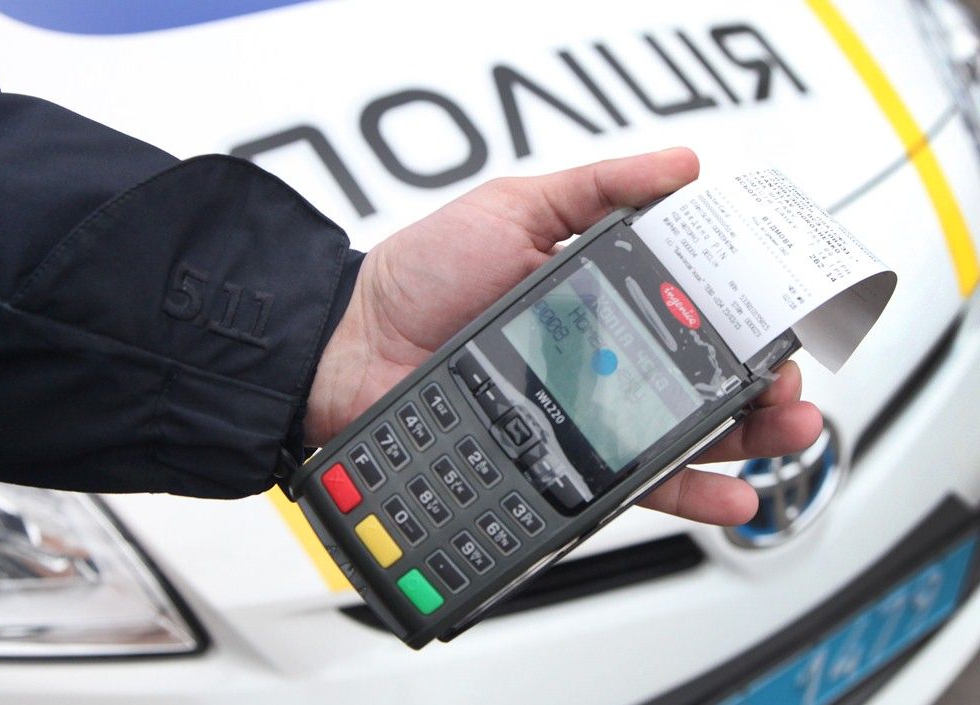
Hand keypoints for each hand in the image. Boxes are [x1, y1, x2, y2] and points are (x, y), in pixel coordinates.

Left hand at [306, 148, 821, 525]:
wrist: (354, 346)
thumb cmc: (424, 273)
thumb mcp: (514, 207)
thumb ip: (596, 189)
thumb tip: (683, 166)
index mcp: (603, 296)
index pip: (695, 311)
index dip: (745, 320)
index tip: (782, 323)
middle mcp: (604, 357)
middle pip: (704, 377)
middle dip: (764, 386)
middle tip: (792, 388)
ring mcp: (587, 412)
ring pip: (685, 433)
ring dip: (748, 439)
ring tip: (790, 434)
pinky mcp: (564, 460)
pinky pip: (635, 483)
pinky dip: (689, 493)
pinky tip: (732, 495)